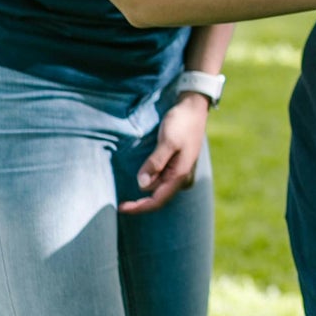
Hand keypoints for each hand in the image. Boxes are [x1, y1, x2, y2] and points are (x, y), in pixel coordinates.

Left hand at [121, 92, 209, 215]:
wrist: (194, 107)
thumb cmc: (181, 123)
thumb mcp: (167, 141)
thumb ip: (155, 163)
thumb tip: (142, 186)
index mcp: (180, 174)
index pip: (157, 200)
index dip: (139, 207)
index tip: (121, 207)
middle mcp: (181, 176)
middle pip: (159, 197)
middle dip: (141, 203)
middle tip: (121, 203)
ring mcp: (180, 170)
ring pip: (161, 189)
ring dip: (145, 193)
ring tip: (128, 194)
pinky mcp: (177, 163)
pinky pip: (163, 179)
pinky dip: (151, 182)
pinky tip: (143, 179)